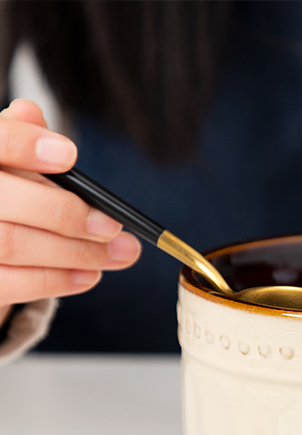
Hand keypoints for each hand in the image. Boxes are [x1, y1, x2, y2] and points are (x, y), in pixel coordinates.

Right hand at [0, 99, 140, 318]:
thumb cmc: (5, 193)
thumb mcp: (8, 161)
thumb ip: (21, 138)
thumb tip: (31, 112)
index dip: (27, 146)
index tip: (71, 155)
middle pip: (7, 203)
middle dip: (69, 216)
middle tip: (115, 226)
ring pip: (14, 245)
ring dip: (76, 253)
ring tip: (119, 254)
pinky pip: (14, 284)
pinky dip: (59, 280)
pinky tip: (90, 274)